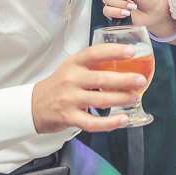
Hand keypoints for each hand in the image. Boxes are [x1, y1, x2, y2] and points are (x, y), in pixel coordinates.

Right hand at [29, 45, 146, 133]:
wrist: (34, 105)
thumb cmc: (60, 85)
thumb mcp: (71, 68)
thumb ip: (92, 64)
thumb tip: (125, 59)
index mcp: (73, 64)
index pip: (94, 53)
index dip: (114, 51)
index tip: (131, 52)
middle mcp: (70, 80)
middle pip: (101, 79)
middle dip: (124, 80)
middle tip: (140, 80)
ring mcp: (69, 100)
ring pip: (100, 100)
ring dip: (121, 99)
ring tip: (135, 97)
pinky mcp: (69, 117)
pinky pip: (92, 123)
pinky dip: (110, 122)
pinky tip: (123, 119)